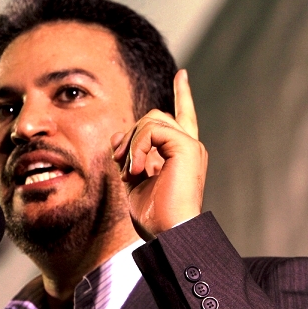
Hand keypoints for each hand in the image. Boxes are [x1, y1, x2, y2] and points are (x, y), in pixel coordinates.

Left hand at [111, 69, 207, 240]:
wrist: (170, 233)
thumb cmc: (154, 216)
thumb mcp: (133, 181)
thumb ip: (128, 155)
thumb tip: (117, 135)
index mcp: (181, 153)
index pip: (182, 116)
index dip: (182, 95)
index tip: (183, 75)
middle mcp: (189, 146)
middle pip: (154, 116)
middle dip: (130, 134)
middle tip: (119, 161)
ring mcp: (189, 145)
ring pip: (151, 119)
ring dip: (130, 143)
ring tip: (127, 171)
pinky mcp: (186, 147)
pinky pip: (152, 130)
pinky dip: (137, 147)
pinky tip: (136, 169)